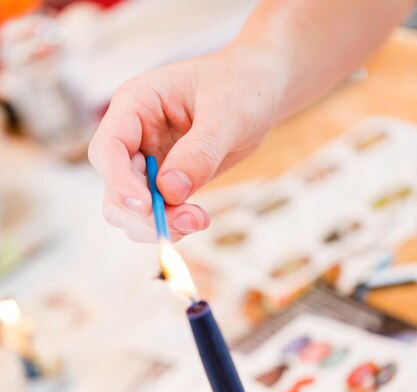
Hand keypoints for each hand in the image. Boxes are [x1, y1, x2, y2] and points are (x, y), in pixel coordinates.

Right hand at [88, 44, 279, 241]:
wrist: (257, 91)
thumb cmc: (240, 87)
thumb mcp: (227, 114)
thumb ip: (199, 152)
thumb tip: (170, 191)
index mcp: (136, 105)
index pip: (108, 149)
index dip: (120, 182)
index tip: (148, 207)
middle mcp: (132, 136)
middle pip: (115, 189)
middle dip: (145, 214)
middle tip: (188, 221)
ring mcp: (145, 162)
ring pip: (128, 210)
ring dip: (158, 225)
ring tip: (199, 220)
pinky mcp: (161, 183)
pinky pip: (151, 215)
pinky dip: (170, 225)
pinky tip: (198, 218)